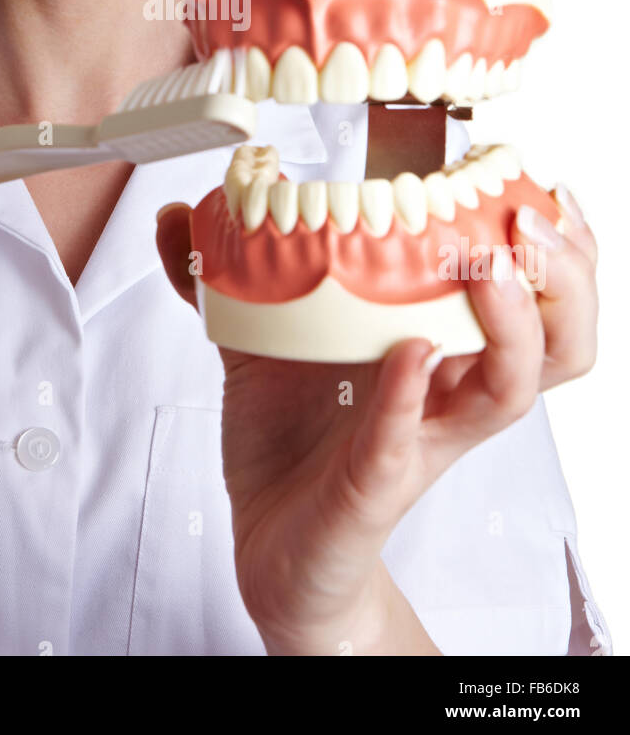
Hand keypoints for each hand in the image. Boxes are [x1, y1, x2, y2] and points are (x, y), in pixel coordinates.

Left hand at [155, 183, 597, 655]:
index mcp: (437, 350)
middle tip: (530, 225)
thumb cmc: (289, 439)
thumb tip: (175, 213)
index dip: (553, 247)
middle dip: (559, 278)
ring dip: (512, 328)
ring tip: (491, 275)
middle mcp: (446, 394)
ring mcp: (419, 440)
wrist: (269, 545)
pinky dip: (407, 394)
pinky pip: (404, 439)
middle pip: (553, 338)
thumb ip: (221, 278)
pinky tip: (407, 353)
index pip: (529, 295)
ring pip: (507, 390)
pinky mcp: (375, 488)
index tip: (535, 190)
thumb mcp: (259, 342)